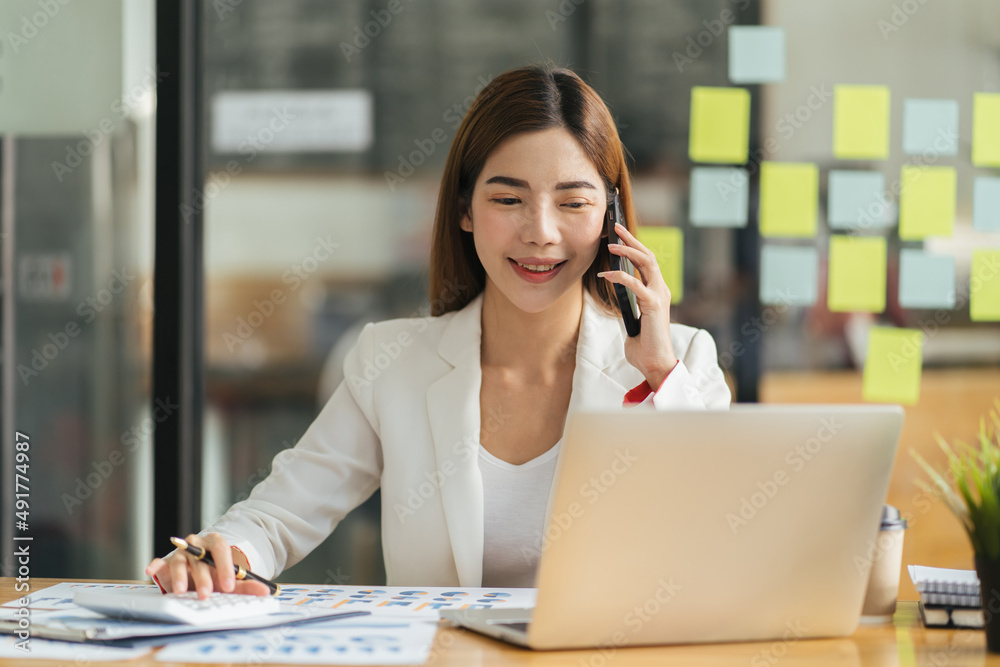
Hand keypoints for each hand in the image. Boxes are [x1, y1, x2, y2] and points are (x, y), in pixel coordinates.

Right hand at [144, 533, 269, 598]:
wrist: (201, 572)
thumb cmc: (216, 575)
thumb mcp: (232, 581)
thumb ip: (247, 585)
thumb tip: (266, 591)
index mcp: (216, 544)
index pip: (221, 550)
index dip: (225, 567)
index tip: (229, 586)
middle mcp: (197, 545)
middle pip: (200, 558)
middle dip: (204, 578)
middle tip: (207, 594)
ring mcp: (181, 553)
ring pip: (180, 560)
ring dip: (181, 576)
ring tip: (182, 591)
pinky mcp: (166, 562)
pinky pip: (160, 562)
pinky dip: (156, 565)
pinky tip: (151, 571)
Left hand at [599, 223, 678, 388]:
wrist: (655, 364)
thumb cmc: (644, 346)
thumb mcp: (632, 321)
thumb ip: (627, 306)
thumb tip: (615, 294)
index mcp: (656, 292)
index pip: (647, 263)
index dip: (634, 247)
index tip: (620, 236)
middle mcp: (660, 290)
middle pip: (648, 256)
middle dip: (632, 240)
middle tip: (616, 228)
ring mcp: (659, 296)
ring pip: (646, 263)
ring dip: (628, 251)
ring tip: (611, 245)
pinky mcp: (653, 305)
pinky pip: (635, 284)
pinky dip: (620, 276)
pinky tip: (606, 274)